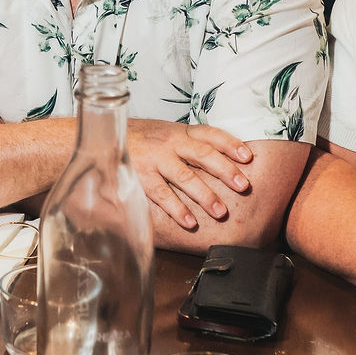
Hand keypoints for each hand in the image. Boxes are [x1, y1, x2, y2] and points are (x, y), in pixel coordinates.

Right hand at [127, 122, 252, 232]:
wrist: (106, 136)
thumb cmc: (144, 139)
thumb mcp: (168, 133)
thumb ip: (191, 144)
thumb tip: (225, 159)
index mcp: (180, 132)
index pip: (210, 134)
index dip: (231, 144)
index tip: (248, 157)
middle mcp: (170, 143)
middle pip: (203, 154)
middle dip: (225, 170)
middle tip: (244, 186)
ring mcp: (156, 159)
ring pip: (185, 176)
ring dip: (205, 195)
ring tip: (221, 212)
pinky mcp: (142, 176)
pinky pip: (162, 194)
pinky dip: (177, 209)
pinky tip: (191, 222)